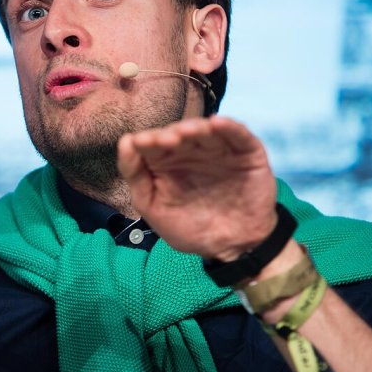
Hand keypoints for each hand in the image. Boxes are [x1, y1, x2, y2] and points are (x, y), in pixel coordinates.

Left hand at [117, 116, 276, 260]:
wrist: (233, 248)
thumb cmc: (190, 227)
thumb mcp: (154, 207)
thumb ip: (136, 176)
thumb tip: (125, 141)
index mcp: (167, 161)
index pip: (154, 143)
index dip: (147, 141)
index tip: (141, 143)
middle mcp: (192, 150)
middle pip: (179, 133)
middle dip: (170, 134)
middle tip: (164, 140)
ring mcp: (219, 149)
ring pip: (206, 130)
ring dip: (196, 127)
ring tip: (186, 132)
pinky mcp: (246, 152)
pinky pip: (238, 135)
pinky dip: (228, 126)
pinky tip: (217, 123)